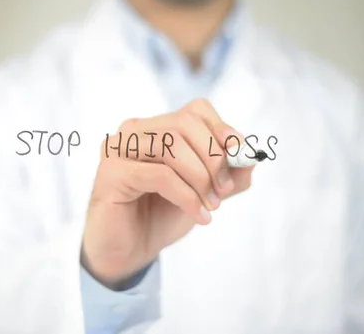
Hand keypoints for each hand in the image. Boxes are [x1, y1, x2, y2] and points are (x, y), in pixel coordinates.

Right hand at [81, 99, 253, 289]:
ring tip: (212, 206)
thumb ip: (228, 176)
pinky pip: (160, 174)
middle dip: (214, 157)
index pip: (195, 110)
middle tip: (225, 190)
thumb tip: (252, 158)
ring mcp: (118, 149)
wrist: (128, 252)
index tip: (240, 155)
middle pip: (184, 123)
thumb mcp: (204, 194)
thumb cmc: (161, 217)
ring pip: (171, 145)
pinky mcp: (110, 173)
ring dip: (201, 177)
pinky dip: (186, 196)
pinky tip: (199, 216)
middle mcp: (133, 131)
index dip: (222, 129)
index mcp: (155, 128)